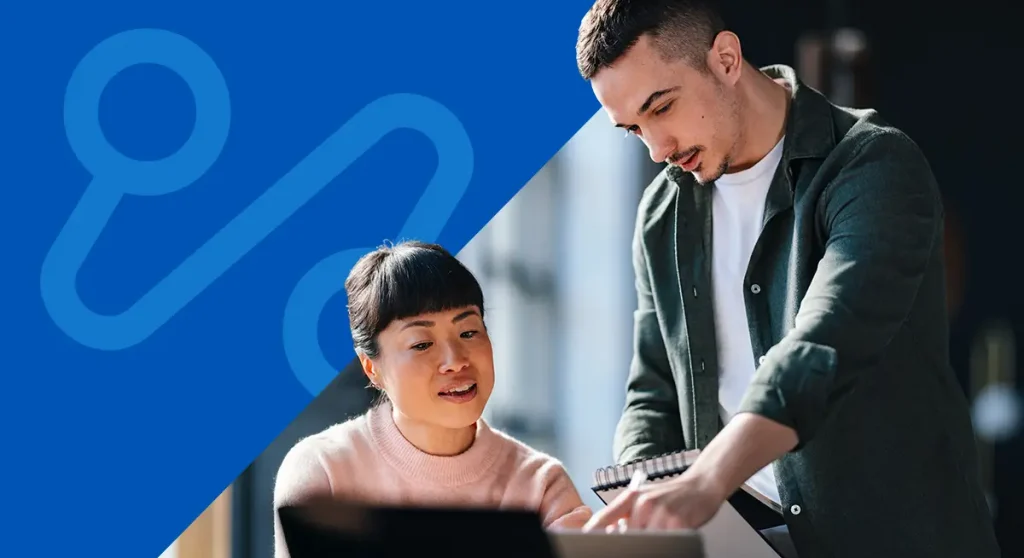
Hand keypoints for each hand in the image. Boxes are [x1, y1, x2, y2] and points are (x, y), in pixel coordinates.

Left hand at [583, 470, 728, 531]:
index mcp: (632, 497)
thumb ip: (627, 514)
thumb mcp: (645, 498)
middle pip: (625, 535)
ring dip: (650, 541)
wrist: (702, 485)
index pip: (604, 517)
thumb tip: (610, 532)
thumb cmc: (672, 495)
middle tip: (641, 538)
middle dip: (629, 542)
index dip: (593, 531)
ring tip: (660, 532)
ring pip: (645, 540)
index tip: (587, 540)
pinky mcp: (679, 523)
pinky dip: (665, 542)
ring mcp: (661, 513)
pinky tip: (671, 535)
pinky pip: (665, 541)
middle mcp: (644, 503)